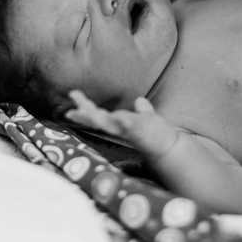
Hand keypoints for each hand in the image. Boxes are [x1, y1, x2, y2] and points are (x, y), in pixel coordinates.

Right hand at [65, 90, 180, 160]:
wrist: (170, 147)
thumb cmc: (157, 134)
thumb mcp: (147, 118)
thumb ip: (143, 111)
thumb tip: (139, 100)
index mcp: (119, 124)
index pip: (98, 114)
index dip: (84, 106)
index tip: (72, 95)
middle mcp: (120, 128)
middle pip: (97, 119)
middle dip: (84, 112)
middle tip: (71, 104)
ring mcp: (128, 130)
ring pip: (107, 123)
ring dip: (95, 117)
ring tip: (82, 110)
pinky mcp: (139, 130)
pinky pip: (127, 124)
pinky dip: (121, 120)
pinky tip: (116, 116)